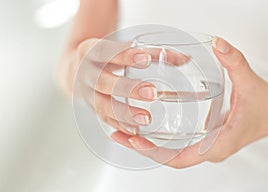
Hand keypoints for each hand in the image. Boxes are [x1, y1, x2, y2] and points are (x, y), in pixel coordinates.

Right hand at [62, 38, 188, 134]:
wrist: (77, 68)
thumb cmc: (106, 56)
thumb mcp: (120, 48)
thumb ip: (151, 52)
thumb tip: (185, 59)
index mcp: (90, 51)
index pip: (105, 51)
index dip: (124, 55)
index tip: (145, 59)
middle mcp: (85, 72)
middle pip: (102, 81)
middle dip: (127, 88)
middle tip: (152, 93)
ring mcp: (86, 93)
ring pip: (101, 105)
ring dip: (124, 113)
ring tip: (146, 119)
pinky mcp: (92, 108)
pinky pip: (104, 119)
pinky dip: (119, 125)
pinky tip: (135, 131)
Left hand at [111, 37, 267, 167]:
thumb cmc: (265, 105)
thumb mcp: (251, 84)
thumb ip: (236, 63)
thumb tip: (219, 44)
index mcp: (218, 145)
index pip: (180, 159)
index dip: (155, 152)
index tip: (134, 140)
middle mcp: (209, 151)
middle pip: (169, 157)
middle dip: (143, 149)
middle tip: (117, 133)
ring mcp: (205, 147)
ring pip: (171, 153)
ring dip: (147, 145)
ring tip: (122, 130)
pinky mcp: (204, 140)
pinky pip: (178, 146)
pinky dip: (159, 141)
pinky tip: (144, 126)